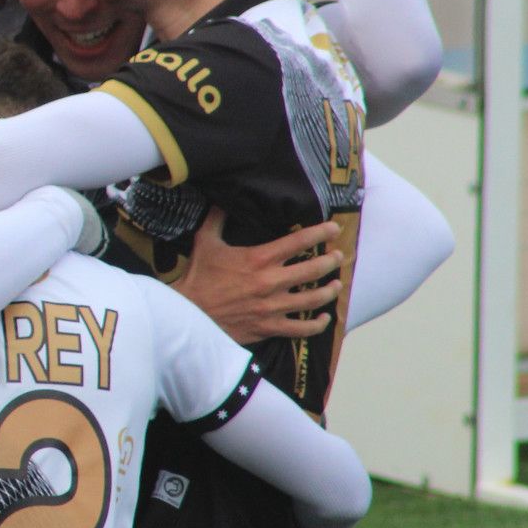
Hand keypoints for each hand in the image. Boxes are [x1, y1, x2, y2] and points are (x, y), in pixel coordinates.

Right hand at [173, 208, 343, 345]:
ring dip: (329, 291)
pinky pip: (301, 328)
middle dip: (331, 261)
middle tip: (338, 256)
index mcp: (259, 259)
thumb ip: (217, 219)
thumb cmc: (198, 278)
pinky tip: (324, 317)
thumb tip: (221, 199)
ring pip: (313, 299)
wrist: (190, 314)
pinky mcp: (269, 327)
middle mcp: (271, 282)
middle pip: (313, 270)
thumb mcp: (206, 242)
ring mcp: (273, 307)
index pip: (299, 241)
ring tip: (336, 284)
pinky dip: (317, 323)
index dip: (320, 232)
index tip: (334, 228)